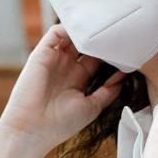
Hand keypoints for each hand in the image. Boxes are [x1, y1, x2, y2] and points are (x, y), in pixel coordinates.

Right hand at [0, 24, 125, 154]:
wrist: (32, 129)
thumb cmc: (60, 123)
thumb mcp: (92, 106)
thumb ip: (109, 91)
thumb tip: (124, 75)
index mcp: (77, 79)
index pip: (96, 58)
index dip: (108, 52)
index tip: (124, 48)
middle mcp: (66, 67)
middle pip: (85, 45)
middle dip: (99, 39)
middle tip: (115, 33)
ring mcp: (54, 59)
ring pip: (71, 36)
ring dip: (85, 31)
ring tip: (101, 28)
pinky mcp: (42, 53)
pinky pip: (55, 33)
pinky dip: (69, 28)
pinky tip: (84, 32)